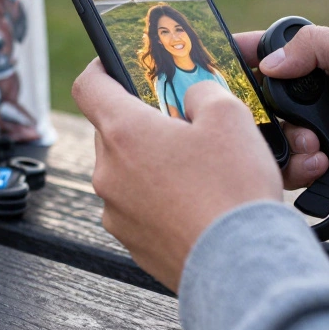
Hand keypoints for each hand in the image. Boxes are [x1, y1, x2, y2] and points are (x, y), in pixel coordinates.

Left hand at [72, 60, 281, 290]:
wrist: (240, 265)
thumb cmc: (232, 193)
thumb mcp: (229, 117)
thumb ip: (203, 92)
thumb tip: (194, 95)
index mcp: (124, 132)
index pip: (88, 85)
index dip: (101, 67)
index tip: (114, 64)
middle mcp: (109, 172)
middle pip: (112, 130)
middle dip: (143, 122)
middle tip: (180, 122)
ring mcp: (116, 211)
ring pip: (127, 171)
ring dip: (153, 163)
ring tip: (197, 168)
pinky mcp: (131, 242)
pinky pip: (138, 207)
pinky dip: (159, 199)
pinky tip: (195, 201)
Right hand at [234, 26, 328, 208]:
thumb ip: (315, 46)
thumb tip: (266, 63)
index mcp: (321, 62)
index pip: (264, 55)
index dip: (235, 60)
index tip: (208, 68)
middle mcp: (314, 99)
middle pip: (257, 103)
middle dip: (254, 111)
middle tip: (260, 116)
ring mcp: (321, 135)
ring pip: (271, 141)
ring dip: (283, 142)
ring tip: (314, 144)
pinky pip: (295, 173)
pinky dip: (301, 169)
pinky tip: (324, 164)